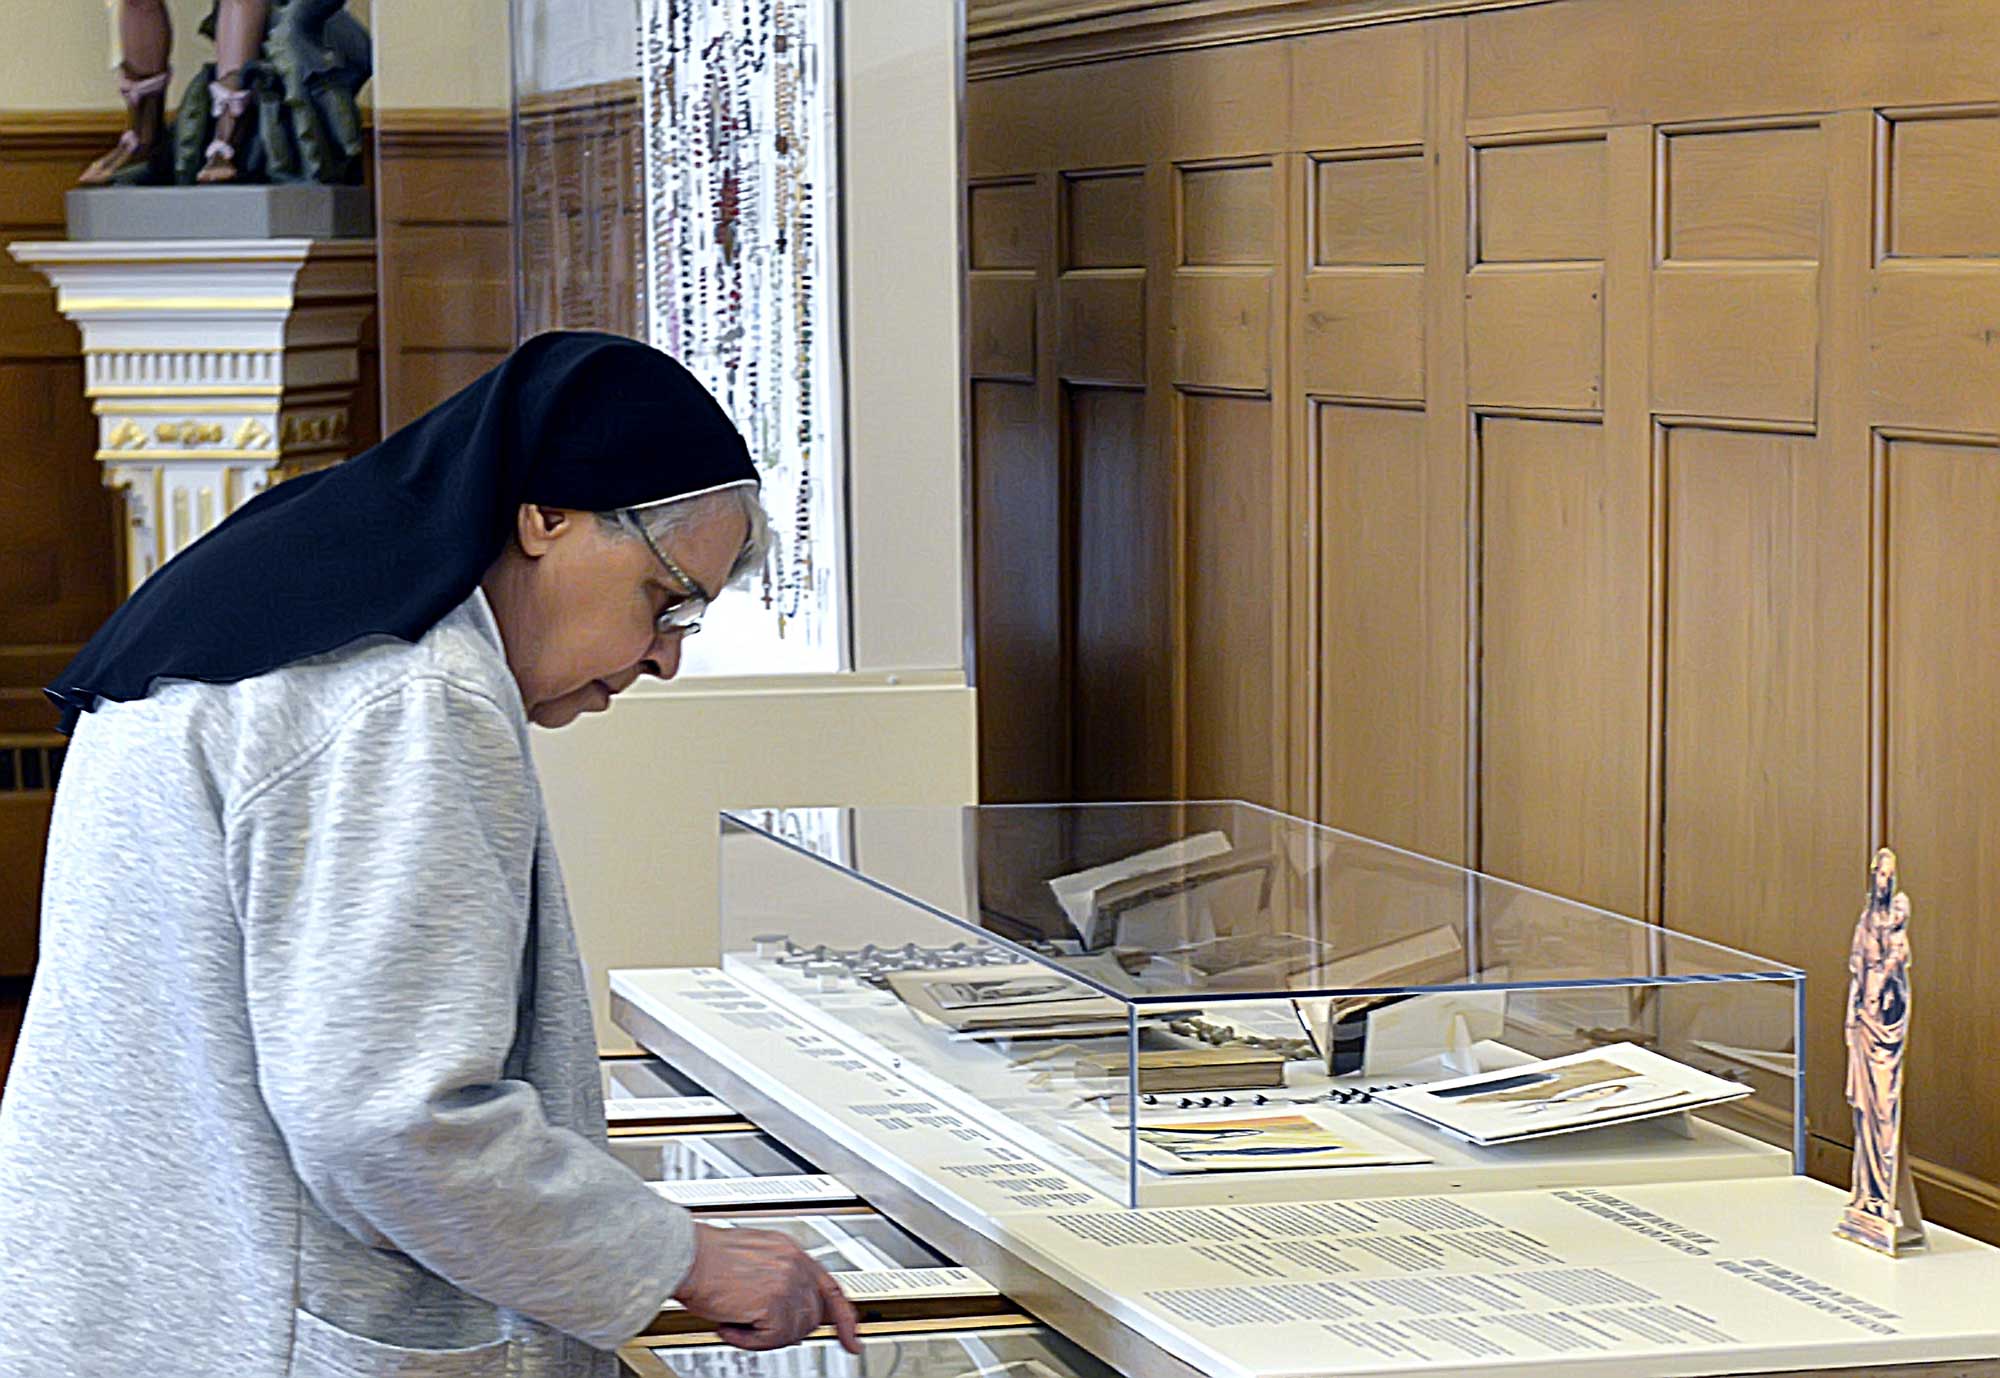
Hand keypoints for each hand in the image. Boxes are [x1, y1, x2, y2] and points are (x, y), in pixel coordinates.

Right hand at [671, 1222, 861, 1353]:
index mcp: (790, 1251)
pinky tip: (729, 1324)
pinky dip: (748, 1340)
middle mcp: (794, 1263)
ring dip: (764, 1335)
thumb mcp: (750, 1260)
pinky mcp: (773, 1302)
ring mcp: (787, 1282)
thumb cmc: (702, 1259)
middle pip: (813, 1316)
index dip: (844, 1317)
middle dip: (787, 1330)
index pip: (831, 1287)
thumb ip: (775, 1279)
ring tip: (736, 1320)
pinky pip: (772, 1339)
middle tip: (756, 1327)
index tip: (852, 1338)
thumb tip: (783, 1310)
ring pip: (794, 1331)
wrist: (683, 1257)